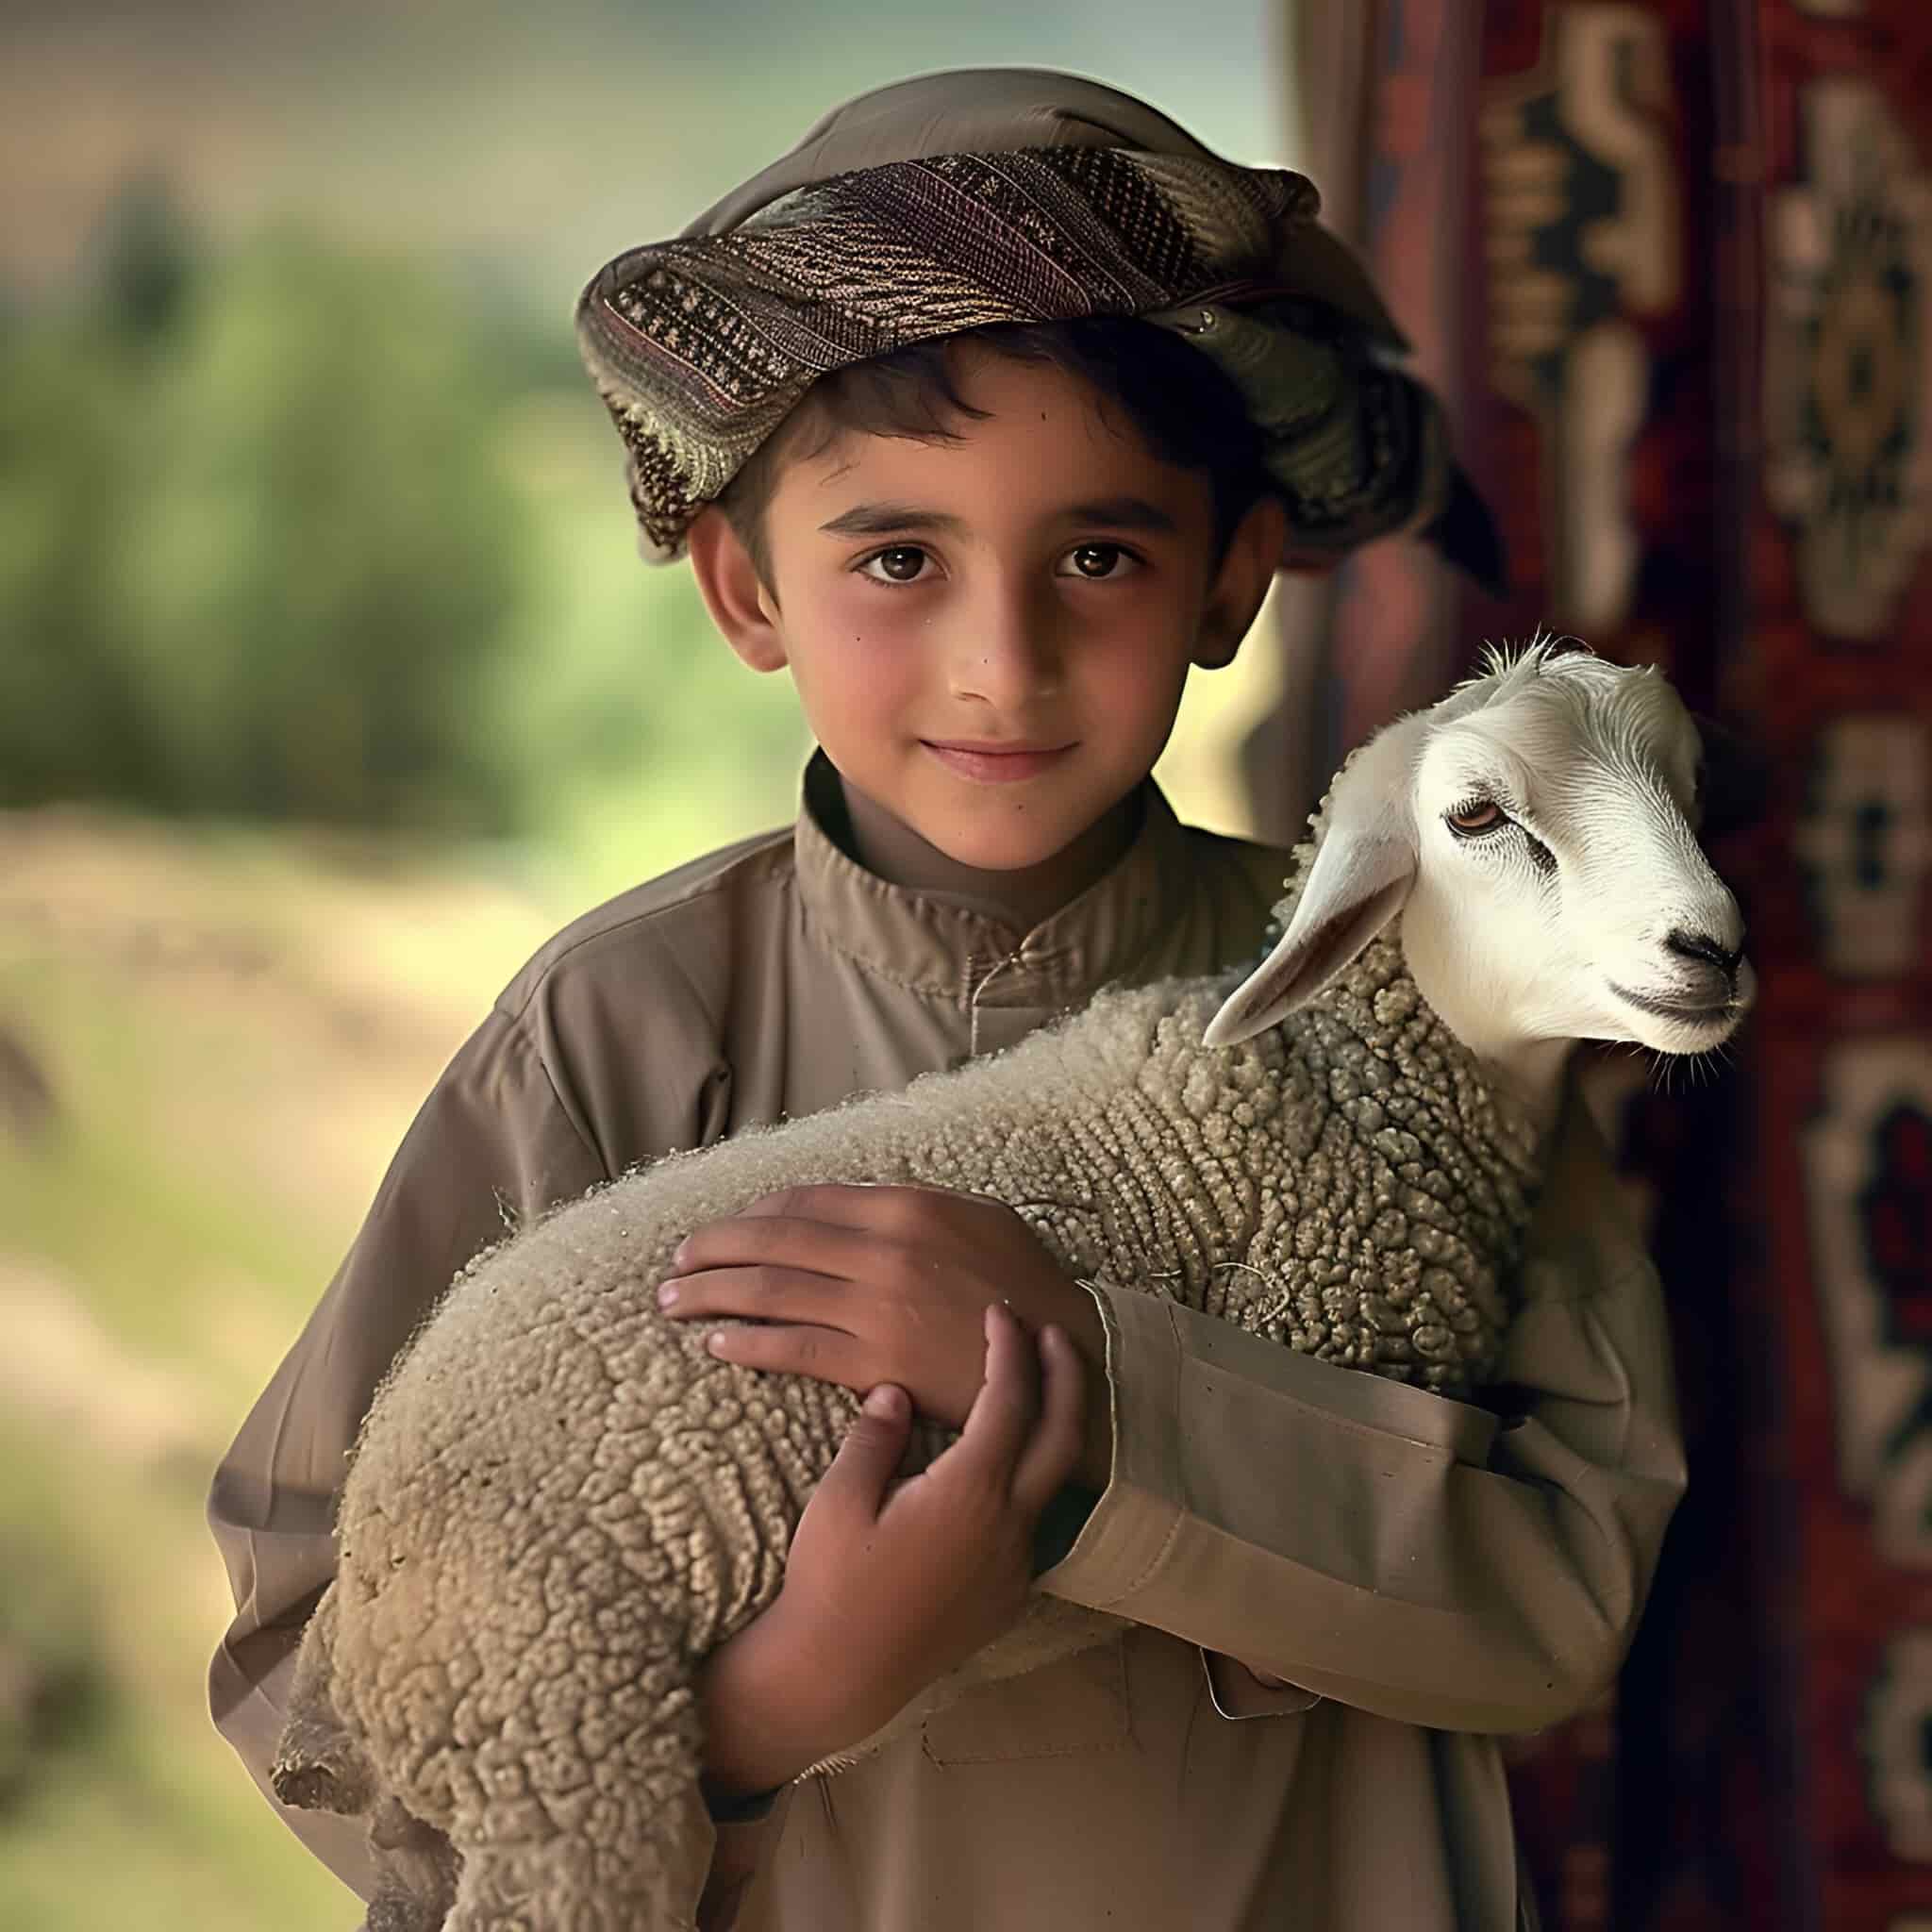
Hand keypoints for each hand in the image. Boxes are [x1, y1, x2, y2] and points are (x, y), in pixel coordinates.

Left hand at [660, 1184, 1107, 1456]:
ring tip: (673, 1300)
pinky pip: (793, 1350)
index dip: (752, 1213)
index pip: (804, 1201)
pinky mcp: (875, 1363)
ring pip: (770, 1292)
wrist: (1065, 1360)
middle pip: (773, 1241)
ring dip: (711, 1293)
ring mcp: (875, 1307)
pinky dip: (747, 1344)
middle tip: (675, 1262)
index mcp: (905, 1206)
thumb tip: (858, 1205)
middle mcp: (882, 1249)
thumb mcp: (980, 1220)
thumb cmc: (1024, 1288)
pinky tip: (717, 1344)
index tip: (723, 1227)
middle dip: (712, 1249)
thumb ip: (915, 1207)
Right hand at [697, 1304, 1084, 1801]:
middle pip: (1062, 1436)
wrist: (837, 1676)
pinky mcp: (1008, 1596)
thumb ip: (876, 1438)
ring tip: (1033, 1389)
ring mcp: (1014, 1566)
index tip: (1000, 1313)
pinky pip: (1033, 1523)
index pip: (1010, 1400)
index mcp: (970, 1494)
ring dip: (1051, 1427)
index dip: (1010, 1349)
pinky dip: (1029, 1478)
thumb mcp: (838, 1499)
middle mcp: (1008, 1528)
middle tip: (1053, 1332)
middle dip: (1065, 1376)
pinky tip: (1001, 1466)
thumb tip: (897, 1391)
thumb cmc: (829, 1584)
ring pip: (1053, 1482)